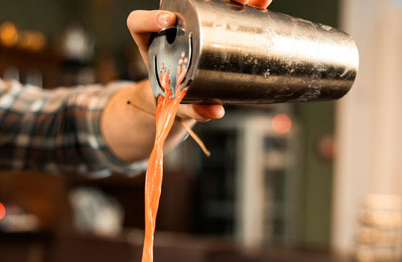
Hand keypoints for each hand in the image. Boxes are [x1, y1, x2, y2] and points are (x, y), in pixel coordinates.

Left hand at [126, 1, 272, 121]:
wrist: (183, 95)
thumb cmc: (176, 98)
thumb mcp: (182, 105)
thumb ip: (194, 110)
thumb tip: (217, 111)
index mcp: (150, 43)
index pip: (139, 23)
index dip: (149, 18)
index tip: (168, 22)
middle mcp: (171, 28)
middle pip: (183, 2)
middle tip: (224, 4)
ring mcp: (191, 23)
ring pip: (210, 1)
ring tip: (256, 1)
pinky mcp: (210, 23)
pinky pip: (226, 9)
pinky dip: (247, 5)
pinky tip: (262, 3)